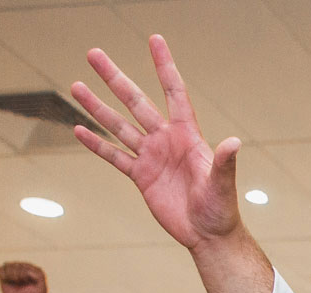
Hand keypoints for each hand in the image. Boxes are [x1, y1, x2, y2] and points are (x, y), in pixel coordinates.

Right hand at [0, 261, 48, 292]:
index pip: (25, 266)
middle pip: (16, 265)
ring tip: (15, 282)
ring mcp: (13, 269)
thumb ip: (40, 277)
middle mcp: (23, 266)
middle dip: (17, 276)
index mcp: (33, 269)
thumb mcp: (42, 289)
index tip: (27, 283)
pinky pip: (0, 269)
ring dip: (10, 276)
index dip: (25, 276)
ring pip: (7, 265)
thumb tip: (26, 269)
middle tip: (20, 284)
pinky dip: (3, 276)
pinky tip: (7, 281)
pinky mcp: (4, 273)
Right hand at [71, 35, 243, 251]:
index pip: (174, 92)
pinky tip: (78, 129)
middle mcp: (166, 140)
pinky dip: (97, 144)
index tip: (154, 39)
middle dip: (115, 78)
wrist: (208, 235)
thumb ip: (225, 162)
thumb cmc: (221, 209)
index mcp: (187, 135)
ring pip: (119, 126)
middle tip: (94, 54)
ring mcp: (151, 157)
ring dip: (97, 107)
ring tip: (76, 86)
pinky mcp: (141, 177)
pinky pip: (115, 156)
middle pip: (135, 102)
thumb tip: (234, 142)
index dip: (164, 66)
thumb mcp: (222, 184)